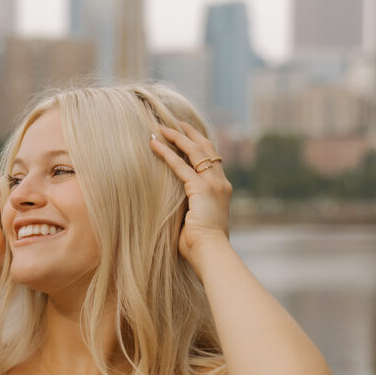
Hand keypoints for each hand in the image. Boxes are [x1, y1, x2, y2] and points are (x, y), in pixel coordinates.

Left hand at [149, 122, 231, 266]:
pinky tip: (154, 144)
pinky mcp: (201, 189)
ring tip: (160, 127)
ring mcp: (213, 184)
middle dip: (190, 133)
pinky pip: (180, 166)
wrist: (211, 252)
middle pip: (206, 148)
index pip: (212, 160)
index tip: (189, 135)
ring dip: (176, 137)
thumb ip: (189, 207)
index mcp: (222, 190)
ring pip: (194, 151)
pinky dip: (166, 153)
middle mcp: (220, 183)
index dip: (200, 145)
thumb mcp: (197, 220)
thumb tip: (175, 206)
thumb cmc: (202, 245)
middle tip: (176, 122)